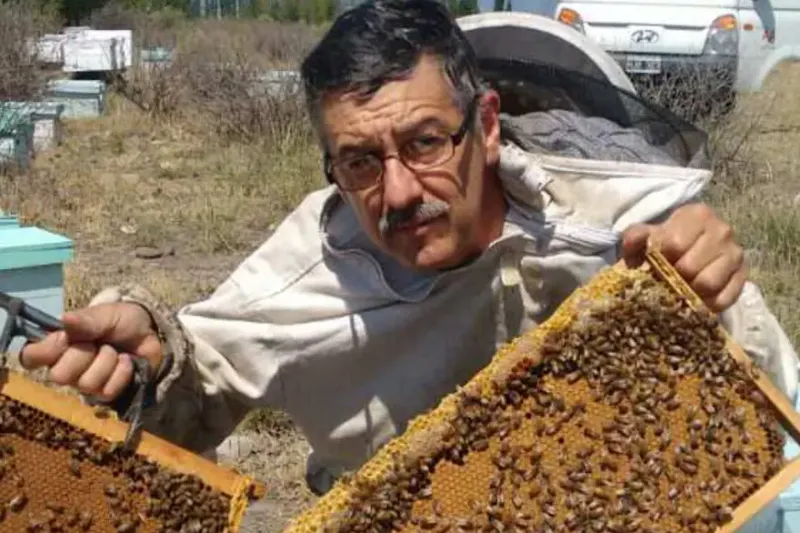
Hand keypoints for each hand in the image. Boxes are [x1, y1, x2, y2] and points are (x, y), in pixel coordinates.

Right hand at [19, 303, 163, 401]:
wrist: (150, 331)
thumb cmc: (120, 321)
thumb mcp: (104, 314)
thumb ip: (85, 320)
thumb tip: (64, 319)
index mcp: (58, 345)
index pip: (29, 358)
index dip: (44, 351)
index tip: (64, 338)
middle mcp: (66, 367)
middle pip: (59, 375)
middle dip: (83, 355)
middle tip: (98, 343)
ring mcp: (86, 382)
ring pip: (86, 383)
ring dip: (106, 362)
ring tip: (115, 350)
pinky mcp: (107, 392)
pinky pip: (107, 391)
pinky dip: (121, 373)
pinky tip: (126, 362)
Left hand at [621, 203, 746, 312]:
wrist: (689, 250)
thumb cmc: (664, 241)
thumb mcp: (646, 235)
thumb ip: (636, 237)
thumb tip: (632, 244)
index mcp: (698, 214)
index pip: (675, 243)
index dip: (661, 258)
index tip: (655, 262)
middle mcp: (722, 230)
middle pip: (690, 266)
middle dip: (673, 277)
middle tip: (666, 279)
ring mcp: (736, 254)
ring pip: (708, 283)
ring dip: (689, 292)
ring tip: (680, 288)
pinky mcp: (743, 277)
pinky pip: (724, 299)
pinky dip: (706, 305)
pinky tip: (694, 299)